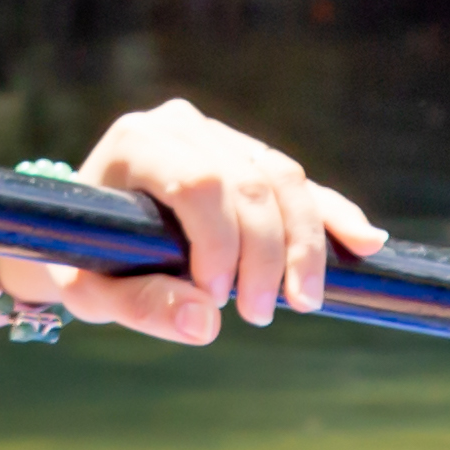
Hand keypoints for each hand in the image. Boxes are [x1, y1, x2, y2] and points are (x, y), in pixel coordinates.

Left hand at [8, 98, 383, 346]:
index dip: (222, 243)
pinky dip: (331, 214)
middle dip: (267, 254)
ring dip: (305, 243)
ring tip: (305, 300)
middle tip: (261, 315)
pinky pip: (299, 183)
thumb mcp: (92, 293)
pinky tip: (367, 243)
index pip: (199, 183)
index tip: (217, 299)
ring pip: (284, 179)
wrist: (84, 234)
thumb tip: (206, 324)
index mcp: (138, 142)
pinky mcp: (250, 157)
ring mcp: (220, 135)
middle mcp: (182, 126)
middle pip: (249, 183)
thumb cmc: (82, 261)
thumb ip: (141, 307)